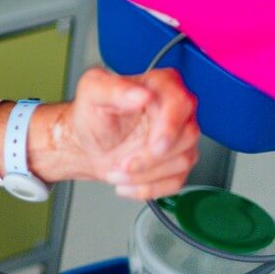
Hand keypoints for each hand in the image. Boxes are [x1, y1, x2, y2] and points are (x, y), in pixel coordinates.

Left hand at [58, 67, 198, 199]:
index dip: (171, 125)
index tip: (155, 143)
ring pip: (182, 161)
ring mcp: (179, 137)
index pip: (182, 101)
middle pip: (187, 135)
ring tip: (117, 170)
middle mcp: (174, 110)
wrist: (87, 144)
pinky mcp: (176, 160)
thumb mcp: (91, 93)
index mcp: (159, 86)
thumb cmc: (91, 115)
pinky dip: (147, 187)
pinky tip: (127, 181)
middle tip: (124, 162)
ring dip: (145, 174)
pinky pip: (176, 181)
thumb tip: (141, 93)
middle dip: (152, 157)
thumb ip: (114, 89)